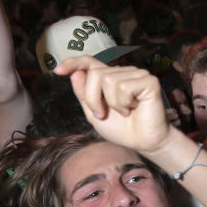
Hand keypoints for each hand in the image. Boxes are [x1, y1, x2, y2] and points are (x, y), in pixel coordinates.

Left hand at [54, 56, 170, 154]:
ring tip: (124, 112)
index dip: (73, 62)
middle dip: (93, 98)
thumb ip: (84, 94)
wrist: (143, 143)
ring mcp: (137, 74)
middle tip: (102, 114)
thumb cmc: (122, 129)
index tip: (57, 70)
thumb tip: (75, 73)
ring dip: (112, 103)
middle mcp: (123, 72)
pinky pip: (124, 86)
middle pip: (96, 73)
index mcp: (109, 77)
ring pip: (109, 79)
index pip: (89, 62)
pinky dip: (124, 102)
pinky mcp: (149, 81)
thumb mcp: (94, 114)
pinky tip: (134, 108)